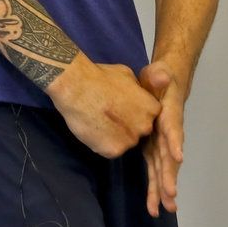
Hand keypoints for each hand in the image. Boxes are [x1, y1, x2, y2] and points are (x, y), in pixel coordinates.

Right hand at [46, 53, 160, 157]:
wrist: (76, 86)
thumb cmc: (99, 76)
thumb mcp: (127, 75)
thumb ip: (137, 90)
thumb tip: (137, 94)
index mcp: (152, 108)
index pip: (148, 115)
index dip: (134, 111)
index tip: (120, 106)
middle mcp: (145, 127)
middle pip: (138, 130)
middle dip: (127, 125)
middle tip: (109, 114)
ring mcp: (129, 141)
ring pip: (124, 142)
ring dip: (113, 135)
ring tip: (97, 120)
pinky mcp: (112, 151)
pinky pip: (108, 149)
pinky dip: (100, 142)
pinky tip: (91, 128)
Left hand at [139, 61, 184, 216]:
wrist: (162, 86)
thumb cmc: (158, 80)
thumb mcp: (156, 74)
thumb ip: (157, 76)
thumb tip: (162, 74)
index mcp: (169, 116)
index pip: (172, 128)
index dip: (174, 141)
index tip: (177, 155)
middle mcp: (169, 134)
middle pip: (169, 156)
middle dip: (170, 175)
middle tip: (171, 194)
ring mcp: (161, 144)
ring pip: (164, 169)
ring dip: (164, 188)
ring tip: (166, 207)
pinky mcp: (153, 150)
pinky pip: (154, 171)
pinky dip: (154, 188)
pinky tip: (155, 207)